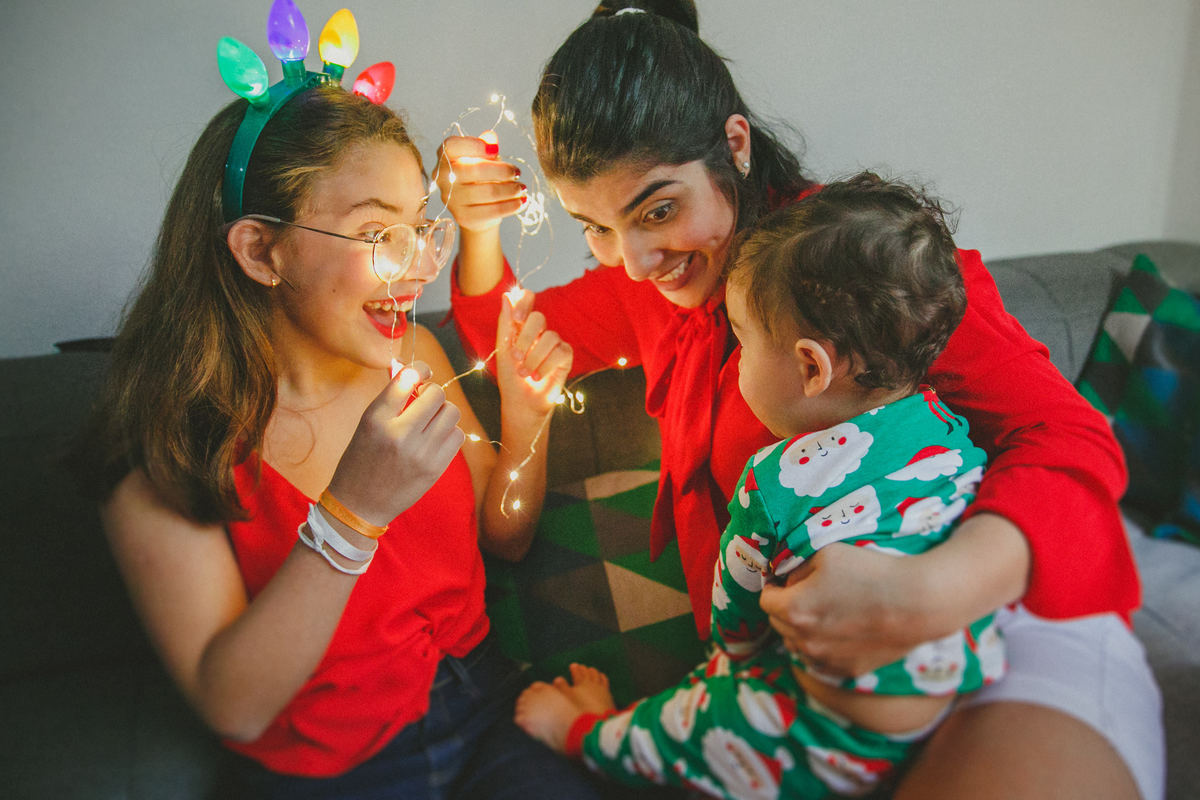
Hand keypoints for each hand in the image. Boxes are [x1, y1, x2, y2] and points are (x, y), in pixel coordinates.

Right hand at [327, 362, 465, 525]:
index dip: (419, 369)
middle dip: (432, 393)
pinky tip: (435, 438)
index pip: (408, 378)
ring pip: (451, 412)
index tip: (421, 374)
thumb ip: (391, 400)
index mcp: (376, 418)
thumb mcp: (366, 425)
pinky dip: (449, 432)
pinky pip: (457, 435)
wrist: (360, 504)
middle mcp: (399, 433)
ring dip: (443, 412)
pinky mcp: (435, 468)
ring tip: (430, 421)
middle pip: (436, 394)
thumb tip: (417, 374)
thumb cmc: (361, 459)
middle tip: (423, 402)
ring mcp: (420, 453)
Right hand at [435, 133, 525, 232]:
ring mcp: (451, 199)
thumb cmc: (481, 177)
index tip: (496, 150)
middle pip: (474, 170)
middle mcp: (442, 178)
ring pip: (487, 192)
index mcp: (445, 157)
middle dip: (501, 171)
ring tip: (521, 188)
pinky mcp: (463, 217)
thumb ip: (487, 147)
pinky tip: (520, 202)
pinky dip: (510, 206)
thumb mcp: (485, 158)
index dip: (474, 146)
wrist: (478, 209)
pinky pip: (491, 211)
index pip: (452, 146)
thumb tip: (491, 137)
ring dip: (510, 190)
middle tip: (517, 173)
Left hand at [496, 288, 571, 427]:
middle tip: (516, 357)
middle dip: (525, 338)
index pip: (528, 298)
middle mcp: (540, 331)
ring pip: (550, 337)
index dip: (525, 302)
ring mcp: (554, 343)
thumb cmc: (510, 377)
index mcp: (523, 325)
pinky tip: (537, 376)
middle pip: (538, 318)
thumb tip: (506, 294)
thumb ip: (506, 322)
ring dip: (534, 358)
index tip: (517, 319)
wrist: (521, 403)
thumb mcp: (503, 348)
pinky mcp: (565, 356)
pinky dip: (545, 366)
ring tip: (525, 373)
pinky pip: (560, 352)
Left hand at [758, 543, 928, 676]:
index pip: (765, 600)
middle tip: (807, 594)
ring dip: (802, 630)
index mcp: (794, 610)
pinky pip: (821, 660)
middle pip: (779, 624)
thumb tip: (787, 581)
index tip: (785, 581)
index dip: (774, 587)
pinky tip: (841, 631)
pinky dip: (823, 646)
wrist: (917, 602)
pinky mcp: (846, 670)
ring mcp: (825, 659)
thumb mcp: (826, 554)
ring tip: (825, 612)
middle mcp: (804, 641)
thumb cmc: (870, 571)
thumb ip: (797, 568)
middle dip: (786, 608)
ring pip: (798, 645)